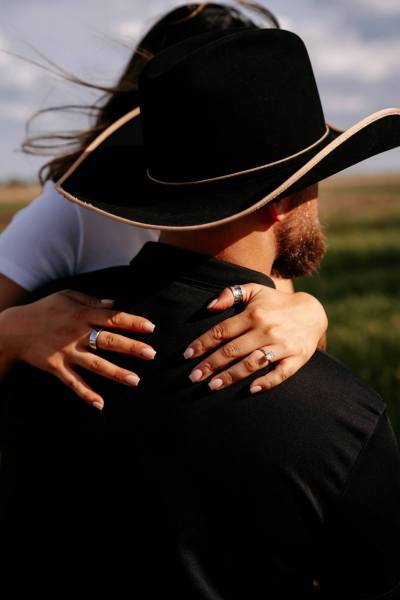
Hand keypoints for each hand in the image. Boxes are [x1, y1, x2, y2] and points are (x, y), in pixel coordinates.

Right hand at [0, 289, 155, 409]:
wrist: (14, 329)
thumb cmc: (44, 309)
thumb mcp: (67, 296)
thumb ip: (92, 300)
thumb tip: (115, 303)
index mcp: (82, 314)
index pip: (112, 318)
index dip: (133, 322)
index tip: (151, 327)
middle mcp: (76, 334)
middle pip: (108, 341)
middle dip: (131, 348)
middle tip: (151, 354)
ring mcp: (67, 352)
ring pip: (95, 364)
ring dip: (116, 373)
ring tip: (135, 380)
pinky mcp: (56, 367)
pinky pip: (73, 383)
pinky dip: (86, 394)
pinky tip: (100, 404)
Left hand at [183, 283, 327, 392]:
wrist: (313, 313)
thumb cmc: (276, 303)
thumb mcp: (255, 290)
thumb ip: (230, 294)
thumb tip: (208, 307)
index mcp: (253, 314)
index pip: (222, 331)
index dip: (203, 343)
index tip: (187, 355)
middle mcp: (266, 330)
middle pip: (233, 350)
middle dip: (211, 364)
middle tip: (193, 377)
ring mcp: (281, 346)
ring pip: (252, 363)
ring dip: (231, 375)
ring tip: (212, 386)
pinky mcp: (296, 359)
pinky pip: (280, 374)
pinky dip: (266, 382)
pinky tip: (250, 389)